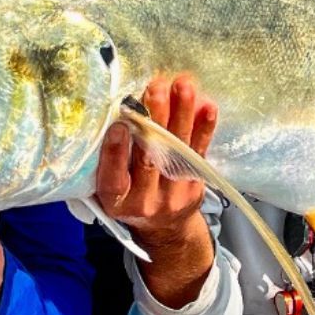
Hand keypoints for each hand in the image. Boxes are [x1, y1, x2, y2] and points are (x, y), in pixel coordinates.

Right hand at [96, 74, 217, 308]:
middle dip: (153, 120)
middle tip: (155, 88)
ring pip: (176, 151)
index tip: (120, 123)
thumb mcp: (108, 190)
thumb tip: (111, 113)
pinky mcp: (195, 185)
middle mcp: (144, 201)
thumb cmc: (129, 198)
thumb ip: (107, 162)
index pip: (113, 177)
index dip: (116, 151)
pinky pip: (199, 154)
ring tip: (182, 86)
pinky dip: (204, 128)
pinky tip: (207, 106)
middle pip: (149, 158)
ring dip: (181, 114)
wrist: (164, 229)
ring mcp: (173, 195)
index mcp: (116, 201)